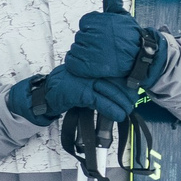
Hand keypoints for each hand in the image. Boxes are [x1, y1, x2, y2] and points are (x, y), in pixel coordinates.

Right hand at [8, 67, 136, 125]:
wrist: (45, 94)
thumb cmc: (65, 88)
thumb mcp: (84, 80)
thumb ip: (98, 81)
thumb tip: (119, 90)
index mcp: (91, 64)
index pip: (115, 71)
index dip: (128, 82)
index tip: (135, 90)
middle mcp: (89, 69)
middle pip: (116, 80)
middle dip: (127, 94)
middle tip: (132, 103)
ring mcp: (85, 80)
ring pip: (111, 91)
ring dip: (122, 104)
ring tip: (127, 111)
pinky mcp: (81, 92)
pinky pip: (100, 101)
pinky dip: (111, 109)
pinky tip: (118, 115)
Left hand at [63, 0, 160, 83]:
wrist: (139, 59)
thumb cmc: (130, 37)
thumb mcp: (122, 17)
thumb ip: (113, 1)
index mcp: (100, 22)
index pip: (85, 22)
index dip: (95, 28)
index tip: (106, 34)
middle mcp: (93, 36)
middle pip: (80, 35)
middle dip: (90, 40)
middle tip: (105, 46)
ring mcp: (89, 52)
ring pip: (75, 48)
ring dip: (85, 52)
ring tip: (101, 55)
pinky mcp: (85, 66)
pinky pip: (72, 61)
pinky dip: (78, 63)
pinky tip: (91, 64)